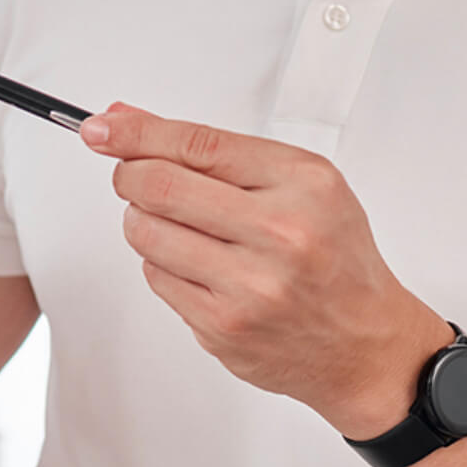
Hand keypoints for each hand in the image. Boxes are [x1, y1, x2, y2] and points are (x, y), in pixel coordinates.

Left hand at [81, 104, 453, 439]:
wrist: (364, 344)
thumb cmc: (334, 259)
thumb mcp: (303, 186)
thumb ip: (221, 154)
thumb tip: (130, 122)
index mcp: (303, 187)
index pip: (197, 145)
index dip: (136, 133)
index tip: (103, 128)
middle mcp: (280, 235)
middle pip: (159, 186)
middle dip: (130, 175)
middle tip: (132, 176)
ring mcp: (249, 287)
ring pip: (147, 234)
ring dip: (143, 221)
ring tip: (175, 225)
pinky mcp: (223, 328)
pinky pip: (157, 278)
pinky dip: (163, 264)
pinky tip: (198, 266)